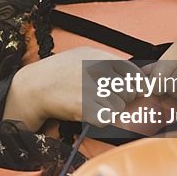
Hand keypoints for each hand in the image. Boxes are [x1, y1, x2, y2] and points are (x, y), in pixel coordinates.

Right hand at [4, 46, 140, 130]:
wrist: (34, 86)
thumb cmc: (60, 72)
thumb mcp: (85, 56)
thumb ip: (111, 63)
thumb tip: (141, 77)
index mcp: (101, 57)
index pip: (135, 74)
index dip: (133, 85)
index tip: (124, 91)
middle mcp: (99, 71)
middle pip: (129, 93)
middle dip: (119, 98)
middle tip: (100, 97)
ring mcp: (93, 89)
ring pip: (119, 107)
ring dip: (108, 109)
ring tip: (90, 103)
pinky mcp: (87, 107)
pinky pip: (107, 119)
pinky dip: (99, 119)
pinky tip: (87, 112)